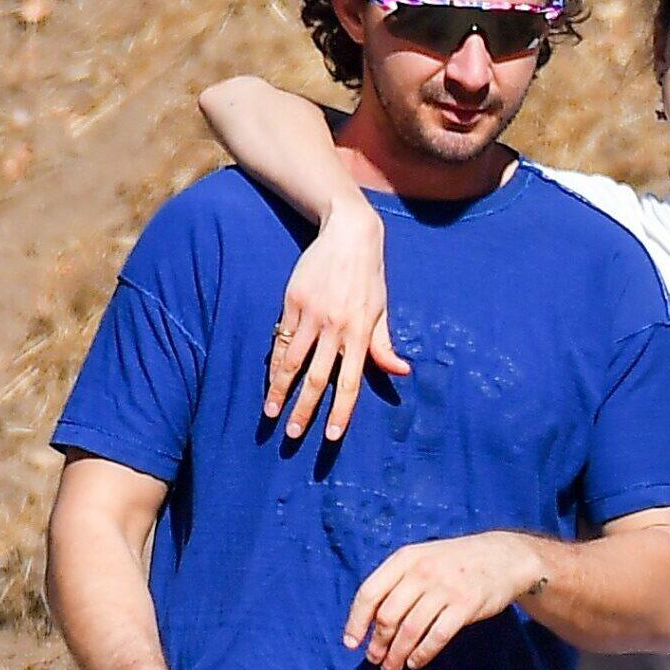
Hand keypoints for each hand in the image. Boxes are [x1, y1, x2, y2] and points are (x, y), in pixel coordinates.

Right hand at [268, 211, 408, 441]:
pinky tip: (269, 381)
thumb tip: (400, 372)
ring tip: (271, 414)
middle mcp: (335, 328)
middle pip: (316, 378)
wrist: (348, 234)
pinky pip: (281, 340)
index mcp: (361, 333)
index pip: (349, 382)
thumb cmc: (370, 275)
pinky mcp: (293, 302)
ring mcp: (311, 315)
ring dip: (280, 391)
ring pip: (291, 362)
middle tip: (293, 436)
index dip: (341, 411)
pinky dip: (274, 363)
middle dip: (304, 410)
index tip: (332, 436)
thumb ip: (385, 344)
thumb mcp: (382, 309)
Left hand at [345, 532, 545, 669]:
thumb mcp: (423, 558)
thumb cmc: (455, 562)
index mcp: (405, 558)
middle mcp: (422, 572)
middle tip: (375, 660)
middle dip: (378, 644)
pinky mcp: (466, 606)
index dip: (356, 621)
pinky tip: (415, 663)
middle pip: (388, 616)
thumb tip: (369, 623)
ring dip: (396, 655)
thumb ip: (397, 582)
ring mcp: (445, 588)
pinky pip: (437, 637)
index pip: (370, 592)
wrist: (504, 557)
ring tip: (391, 669)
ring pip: (410, 630)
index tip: (351, 643)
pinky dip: (422, 654)